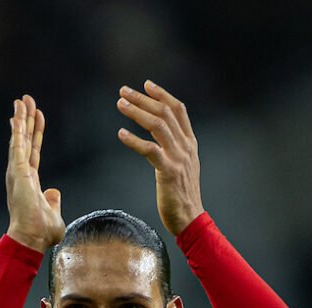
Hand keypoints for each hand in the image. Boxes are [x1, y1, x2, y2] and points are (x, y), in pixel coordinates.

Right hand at [6, 94, 64, 251]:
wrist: (32, 239)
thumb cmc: (42, 233)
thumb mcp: (54, 213)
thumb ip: (53, 201)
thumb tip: (54, 192)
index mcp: (30, 181)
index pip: (33, 151)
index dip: (35, 134)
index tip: (36, 117)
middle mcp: (21, 174)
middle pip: (25, 141)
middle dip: (26, 120)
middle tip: (26, 100)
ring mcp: (18, 172)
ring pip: (19, 140)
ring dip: (20, 119)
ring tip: (21, 100)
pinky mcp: (17, 172)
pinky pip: (17, 147)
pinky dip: (17, 130)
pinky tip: (17, 115)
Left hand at [116, 80, 203, 235]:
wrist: (190, 219)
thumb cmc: (182, 195)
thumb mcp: (184, 166)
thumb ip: (175, 148)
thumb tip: (161, 136)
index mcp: (191, 143)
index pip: (179, 110)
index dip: (162, 94)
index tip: (146, 84)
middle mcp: (186, 146)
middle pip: (165, 113)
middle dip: (143, 99)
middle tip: (123, 91)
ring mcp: (178, 158)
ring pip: (157, 125)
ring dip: (136, 112)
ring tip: (120, 104)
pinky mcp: (168, 171)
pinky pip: (150, 150)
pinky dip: (134, 140)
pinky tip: (121, 134)